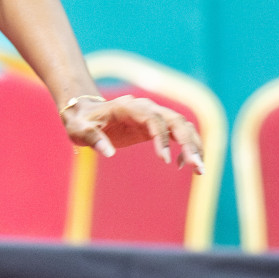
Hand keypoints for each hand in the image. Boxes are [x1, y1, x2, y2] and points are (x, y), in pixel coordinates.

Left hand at [61, 95, 204, 173]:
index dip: (162, 138)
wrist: (84, 113)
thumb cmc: (81, 122)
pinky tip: (180, 165)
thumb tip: (108, 153)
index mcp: (127, 107)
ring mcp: (153, 115)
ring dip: (194, 146)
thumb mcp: (79, 130)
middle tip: (196, 167)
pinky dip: (186, 147)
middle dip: (189, 143)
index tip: (164, 161)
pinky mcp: (156, 126)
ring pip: (182, 126)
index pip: (153, 118)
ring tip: (199, 170)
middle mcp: (145, 108)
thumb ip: (92, 138)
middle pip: (175, 121)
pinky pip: (178, 134)